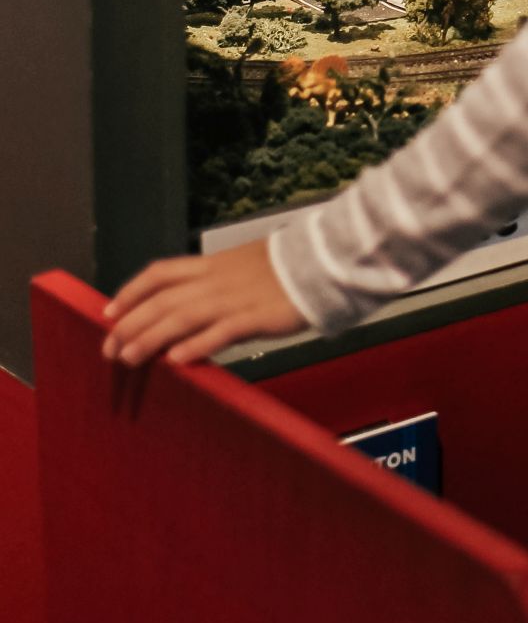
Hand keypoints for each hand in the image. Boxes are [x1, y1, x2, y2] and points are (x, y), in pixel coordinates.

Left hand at [102, 238, 307, 366]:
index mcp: (212, 264)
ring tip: (129, 358)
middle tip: (109, 349)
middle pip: (163, 299)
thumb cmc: (286, 269)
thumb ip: (215, 282)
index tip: (108, 311)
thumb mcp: (243, 266)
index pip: (160, 273)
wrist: (324, 261)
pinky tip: (177, 360)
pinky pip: (221, 331)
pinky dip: (197, 345)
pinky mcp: (257, 316)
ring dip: (152, 337)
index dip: (131, 290)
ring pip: (183, 316)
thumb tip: (188, 303)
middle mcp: (217, 279)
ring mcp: (236, 297)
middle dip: (131, 324)